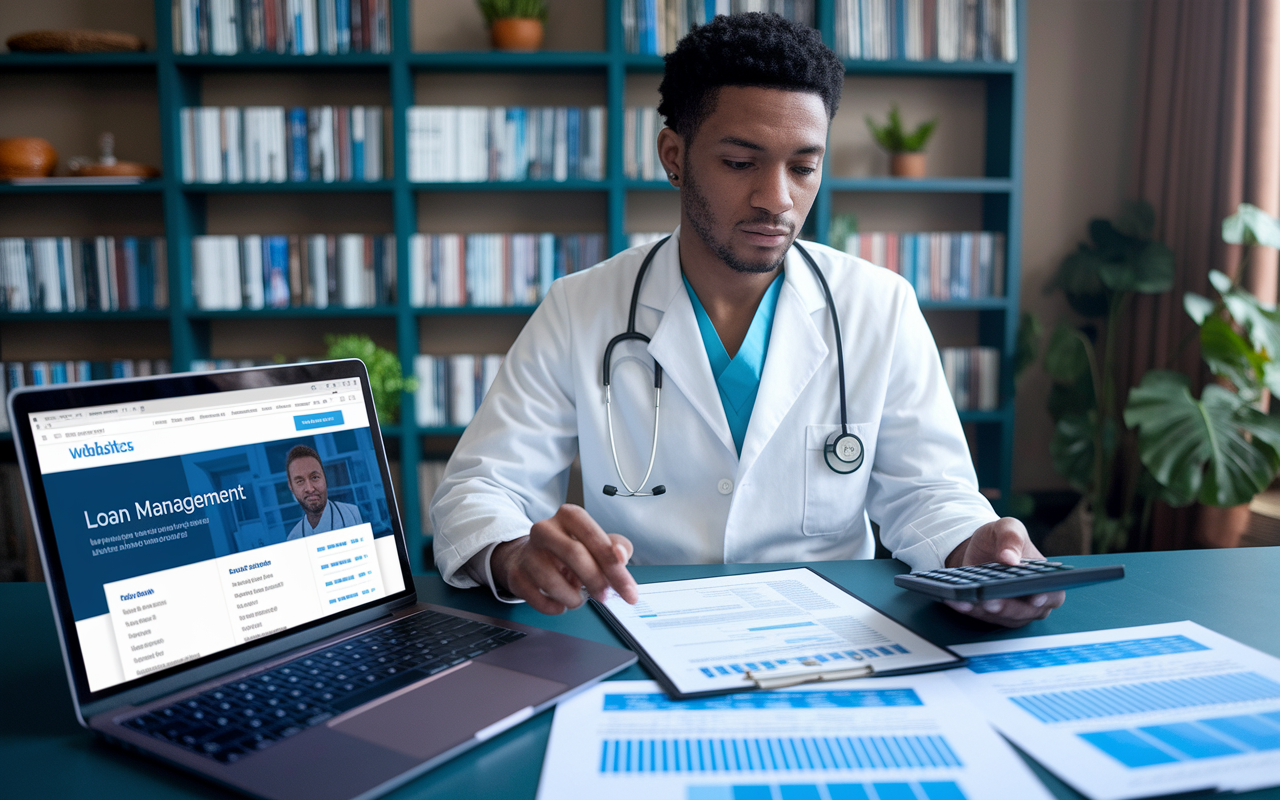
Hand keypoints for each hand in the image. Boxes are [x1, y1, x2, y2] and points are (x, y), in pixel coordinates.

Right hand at [490, 504, 638, 614]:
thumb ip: (618, 547)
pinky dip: (555, 607)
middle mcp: (545, 529)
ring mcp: (528, 552)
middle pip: (574, 554)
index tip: (630, 591)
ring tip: (578, 598)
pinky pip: (538, 599)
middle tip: (606, 597)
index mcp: (570, 516)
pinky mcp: (516, 574)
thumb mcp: (598, 544)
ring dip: (573, 598)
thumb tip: (621, 555)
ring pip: (553, 581)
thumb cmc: (570, 551)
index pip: (595, 538)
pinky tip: (561, 603)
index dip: (615, 567)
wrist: (529, 557)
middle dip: (595, 581)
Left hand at [942, 517, 1063, 627]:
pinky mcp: (993, 615)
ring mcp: (1014, 610)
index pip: (1053, 593)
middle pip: (1025, 612)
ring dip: (983, 611)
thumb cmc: (1000, 539)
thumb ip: (1011, 538)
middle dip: (1007, 608)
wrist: (980, 549)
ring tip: (965, 601)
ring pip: (1002, 618)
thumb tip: (1011, 558)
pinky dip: (969, 609)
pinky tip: (956, 601)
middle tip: (991, 601)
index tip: (1035, 599)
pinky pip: (981, 616)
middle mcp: (1034, 600)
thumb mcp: (1006, 528)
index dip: (1046, 598)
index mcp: (1046, 579)